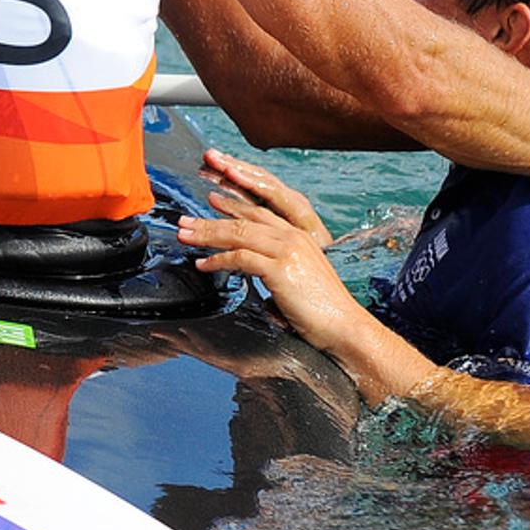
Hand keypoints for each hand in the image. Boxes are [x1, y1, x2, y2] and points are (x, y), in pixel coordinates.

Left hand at [177, 150, 370, 349]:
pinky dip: (218, 260)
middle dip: (210, 220)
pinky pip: (240, 258)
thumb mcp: (297, 279)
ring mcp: (287, 250)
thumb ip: (275, 266)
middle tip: (184, 221)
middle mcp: (293, 236)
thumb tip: (250, 267)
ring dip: (207, 235)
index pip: (259, 212)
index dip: (232, 206)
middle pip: (244, 220)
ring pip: (238, 234)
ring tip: (185, 236)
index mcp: (299, 235)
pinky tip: (203, 265)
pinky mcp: (280, 268)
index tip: (210, 203)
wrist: (344, 326)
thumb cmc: (321, 310)